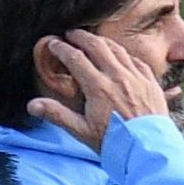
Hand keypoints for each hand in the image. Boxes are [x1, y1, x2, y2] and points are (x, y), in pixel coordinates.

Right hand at [26, 29, 168, 151]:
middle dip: (81, 37)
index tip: (53, 43)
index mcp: (98, 87)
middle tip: (70, 34)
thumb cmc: (114, 143)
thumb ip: (57, 115)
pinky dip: (124, 54)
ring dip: (103, 42)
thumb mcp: (82, 131)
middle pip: (97, 46)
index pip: (76, 58)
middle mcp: (118, 77)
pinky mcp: (152, 83)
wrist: (149, 150)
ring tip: (92, 40)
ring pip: (118, 50)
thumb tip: (31, 105)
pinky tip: (119, 55)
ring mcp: (137, 78)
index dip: (62, 48)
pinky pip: (137, 61)